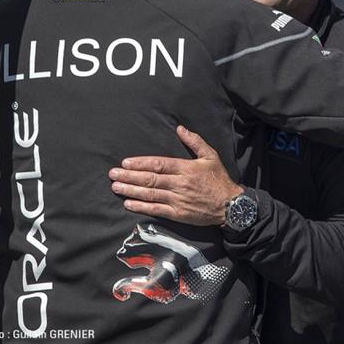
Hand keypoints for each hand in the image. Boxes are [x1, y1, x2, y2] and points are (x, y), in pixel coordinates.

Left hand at [108, 126, 242, 225]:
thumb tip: (180, 128)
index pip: (159, 164)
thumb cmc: (219, 180)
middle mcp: (180, 184)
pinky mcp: (178, 214)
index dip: (140, 163)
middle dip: (129, 176)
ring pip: (150, 194)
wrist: (231, 205)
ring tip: (116, 187)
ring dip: (131, 190)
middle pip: (150, 179)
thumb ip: (195, 141)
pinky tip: (129, 204)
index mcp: (186, 168)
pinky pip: (157, 210)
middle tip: (113, 175)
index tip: (125, 163)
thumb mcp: (211, 156)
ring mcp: (178, 200)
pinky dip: (142, 207)